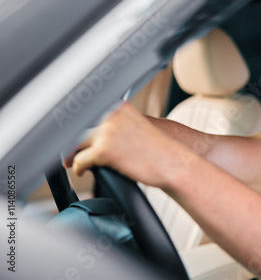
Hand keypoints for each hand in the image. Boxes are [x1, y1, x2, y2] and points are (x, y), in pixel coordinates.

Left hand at [64, 102, 195, 188]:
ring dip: (71, 154)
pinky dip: (78, 167)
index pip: (87, 113)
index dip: (76, 126)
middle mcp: (111, 115)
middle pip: (77, 126)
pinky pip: (80, 160)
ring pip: (75, 142)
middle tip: (68, 152)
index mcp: (119, 108)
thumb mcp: (137, 126)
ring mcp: (107, 132)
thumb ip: (116, 124)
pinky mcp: (104, 151)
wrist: (173, 163)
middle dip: (70, 140)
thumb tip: (95, 131)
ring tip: (72, 162)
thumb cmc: (158, 150)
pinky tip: (83, 171)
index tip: (70, 135)